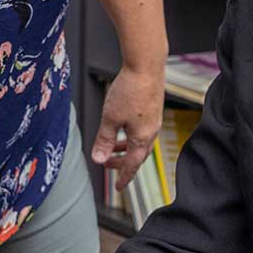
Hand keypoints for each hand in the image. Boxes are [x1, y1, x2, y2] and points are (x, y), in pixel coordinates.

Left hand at [94, 63, 163, 188]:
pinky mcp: (153, 108)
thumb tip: (98, 159)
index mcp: (142, 137)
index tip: (118, 187)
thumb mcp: (110, 118)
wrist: (146, 65)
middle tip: (109, 165)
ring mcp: (154, 119)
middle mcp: (151, 130)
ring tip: (113, 146)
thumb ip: (104, 140)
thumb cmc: (130, 89)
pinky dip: (131, 135)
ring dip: (126, 147)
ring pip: (140, 141)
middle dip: (123, 162)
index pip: (132, 164)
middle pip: (137, 155)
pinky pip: (142, 130)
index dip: (124, 177)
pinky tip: (122, 126)